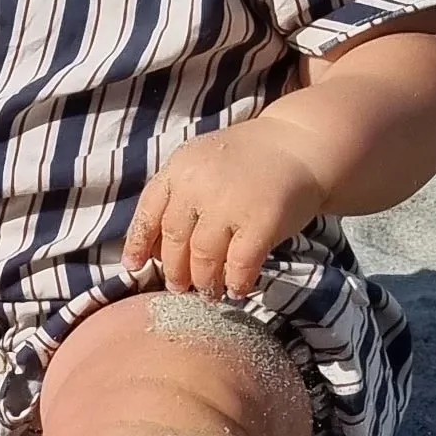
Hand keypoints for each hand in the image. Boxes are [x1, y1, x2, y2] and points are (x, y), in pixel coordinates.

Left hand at [123, 119, 328, 299]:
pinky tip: (238, 289)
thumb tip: (150, 249)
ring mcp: (229, 203)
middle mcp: (198, 185)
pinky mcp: (261, 221)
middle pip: (175, 240)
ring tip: (208, 291)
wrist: (302, 143)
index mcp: (179, 169)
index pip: (149, 212)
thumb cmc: (248, 159)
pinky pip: (240, 264)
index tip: (134, 266)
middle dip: (175, 270)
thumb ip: (177, 196)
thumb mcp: (201, 163)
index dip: (138, 244)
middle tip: (180, 287)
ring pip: (204, 257)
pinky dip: (237, 281)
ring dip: (205, 281)